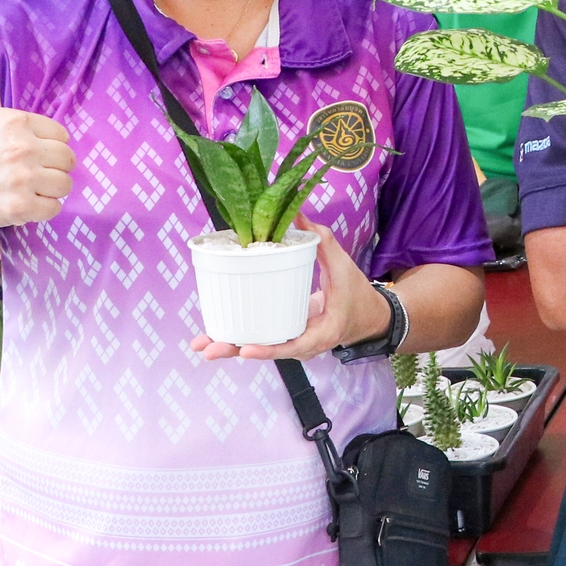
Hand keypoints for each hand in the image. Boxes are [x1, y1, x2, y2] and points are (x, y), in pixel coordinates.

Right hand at [0, 33, 74, 232]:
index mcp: (14, 121)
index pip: (62, 136)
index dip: (46, 146)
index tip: (21, 153)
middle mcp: (20, 147)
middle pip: (68, 160)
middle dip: (50, 169)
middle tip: (22, 173)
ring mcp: (20, 178)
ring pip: (65, 185)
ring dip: (47, 190)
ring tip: (20, 188)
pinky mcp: (19, 207)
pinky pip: (55, 208)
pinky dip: (40, 211)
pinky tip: (18, 204)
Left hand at [193, 214, 389, 361]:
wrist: (364, 316)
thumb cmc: (355, 293)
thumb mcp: (344, 268)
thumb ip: (323, 243)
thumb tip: (298, 215)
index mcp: (321, 334)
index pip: (293, 345)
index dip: (269, 349)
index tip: (246, 348)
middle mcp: (302, 344)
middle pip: (265, 350)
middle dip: (234, 350)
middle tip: (209, 349)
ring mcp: (290, 342)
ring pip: (256, 347)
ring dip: (228, 346)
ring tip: (200, 344)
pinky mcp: (282, 334)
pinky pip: (258, 338)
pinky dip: (236, 337)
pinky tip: (211, 334)